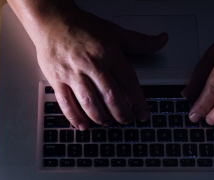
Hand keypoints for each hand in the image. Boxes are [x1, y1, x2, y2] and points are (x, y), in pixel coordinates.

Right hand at [29, 5, 167, 128]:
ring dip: (101, 118)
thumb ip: (139, 41)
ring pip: (90, 102)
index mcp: (108, 52)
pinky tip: (83, 125)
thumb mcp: (114, 32)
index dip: (138, 101)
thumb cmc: (82, 27)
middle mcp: (91, 64)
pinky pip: (66, 104)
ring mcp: (72, 73)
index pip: (128, 81)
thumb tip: (161, 41)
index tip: (143, 114)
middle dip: (121, 114)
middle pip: (110, 96)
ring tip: (107, 123)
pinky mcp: (57, 80)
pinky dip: (75, 117)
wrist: (51, 21)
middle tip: (126, 121)